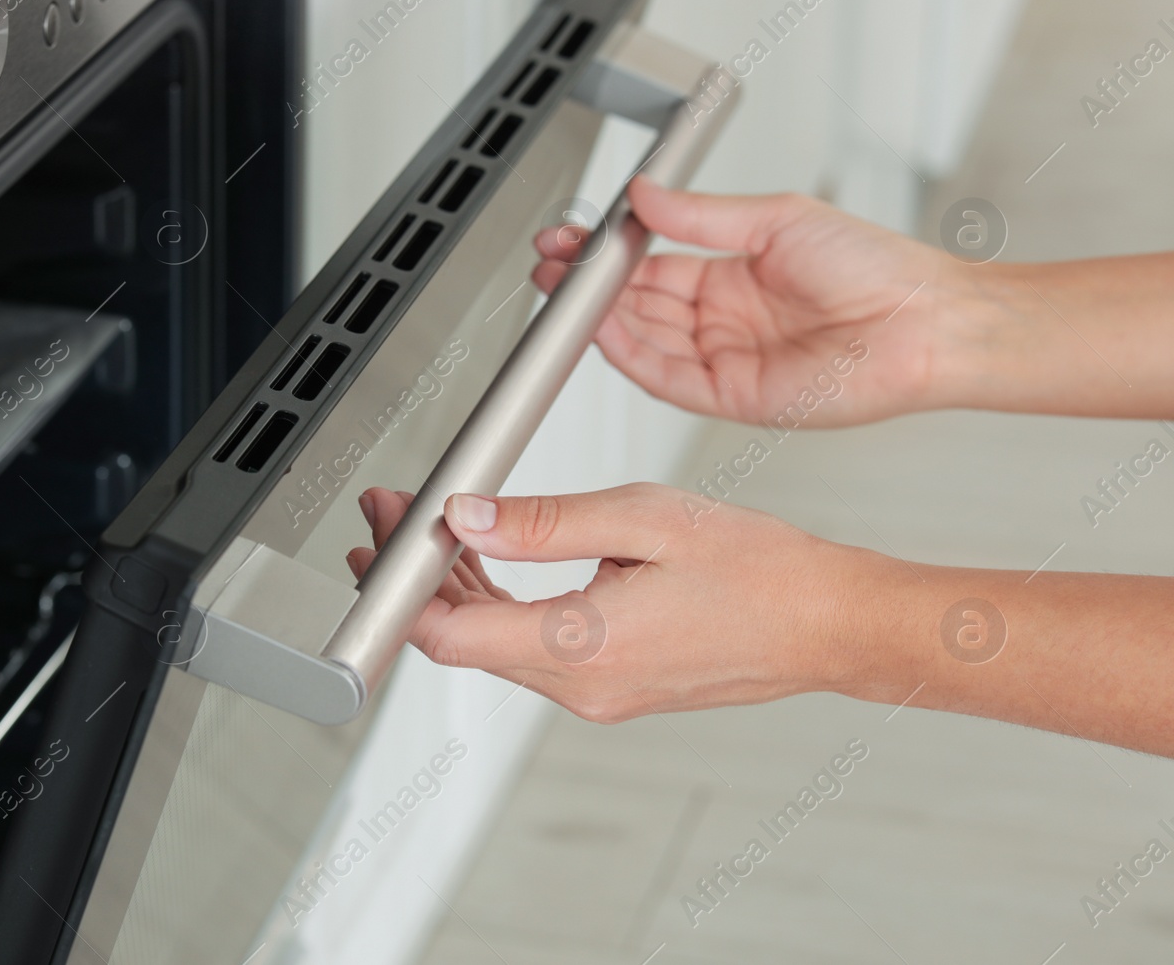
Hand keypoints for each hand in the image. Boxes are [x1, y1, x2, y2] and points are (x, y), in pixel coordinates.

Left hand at [348, 484, 870, 721]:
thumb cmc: (761, 571)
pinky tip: (495, 558)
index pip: (450, 635)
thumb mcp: (643, 518)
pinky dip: (502, 603)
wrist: (829, 623)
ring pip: (495, 642)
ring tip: (438, 526)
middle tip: (396, 515)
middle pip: (463, 639)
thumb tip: (466, 517)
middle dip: (419, 576)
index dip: (399, 588)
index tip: (379, 540)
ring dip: (459, 586)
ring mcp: (596, 693)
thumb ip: (543, 521)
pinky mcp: (613, 685)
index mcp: (582, 647)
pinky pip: (533, 646)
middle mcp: (581, 686)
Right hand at [533, 176, 968, 426]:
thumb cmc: (877, 268)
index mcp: (732, 276)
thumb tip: (644, 196)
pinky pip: (666, 378)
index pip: (650, 266)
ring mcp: (724, 360)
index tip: (571, 239)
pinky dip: (630, 355)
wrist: (927, 323)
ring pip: (643, 342)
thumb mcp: (777, 220)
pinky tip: (606, 329)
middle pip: (637, 305)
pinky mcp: (733, 397)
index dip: (606, 256)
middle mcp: (722, 321)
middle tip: (553, 267)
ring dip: (601, 319)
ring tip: (567, 293)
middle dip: (590, 287)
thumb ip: (701, 216)